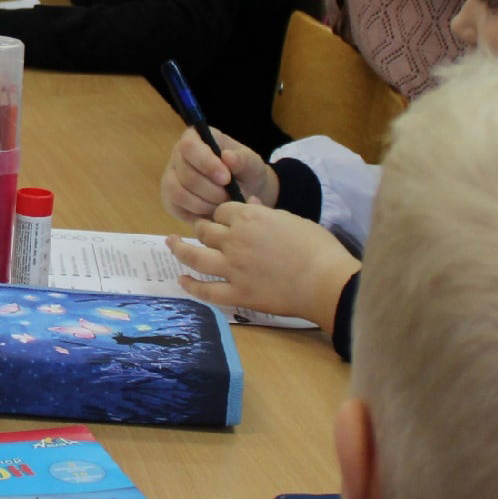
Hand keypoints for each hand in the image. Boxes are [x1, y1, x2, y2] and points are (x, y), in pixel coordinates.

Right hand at [159, 127, 277, 222]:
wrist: (244, 194)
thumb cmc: (246, 173)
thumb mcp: (252, 164)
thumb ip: (243, 160)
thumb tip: (227, 157)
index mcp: (195, 138)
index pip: (189, 146)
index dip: (205, 163)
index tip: (226, 178)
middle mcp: (178, 156)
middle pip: (185, 174)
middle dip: (211, 190)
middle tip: (230, 197)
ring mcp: (171, 178)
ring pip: (179, 193)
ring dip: (205, 204)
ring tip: (223, 205)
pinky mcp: (170, 200)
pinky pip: (177, 208)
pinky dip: (198, 213)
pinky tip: (213, 212)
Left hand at [167, 204, 357, 332]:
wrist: (326, 281)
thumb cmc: (317, 247)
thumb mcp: (291, 219)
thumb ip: (266, 213)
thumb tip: (251, 204)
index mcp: (250, 218)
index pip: (222, 210)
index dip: (221, 214)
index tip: (223, 219)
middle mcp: (234, 240)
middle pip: (205, 230)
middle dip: (201, 228)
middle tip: (199, 231)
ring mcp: (233, 268)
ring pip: (195, 256)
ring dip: (179, 249)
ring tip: (171, 244)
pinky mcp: (237, 294)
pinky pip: (206, 290)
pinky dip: (191, 286)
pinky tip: (182, 280)